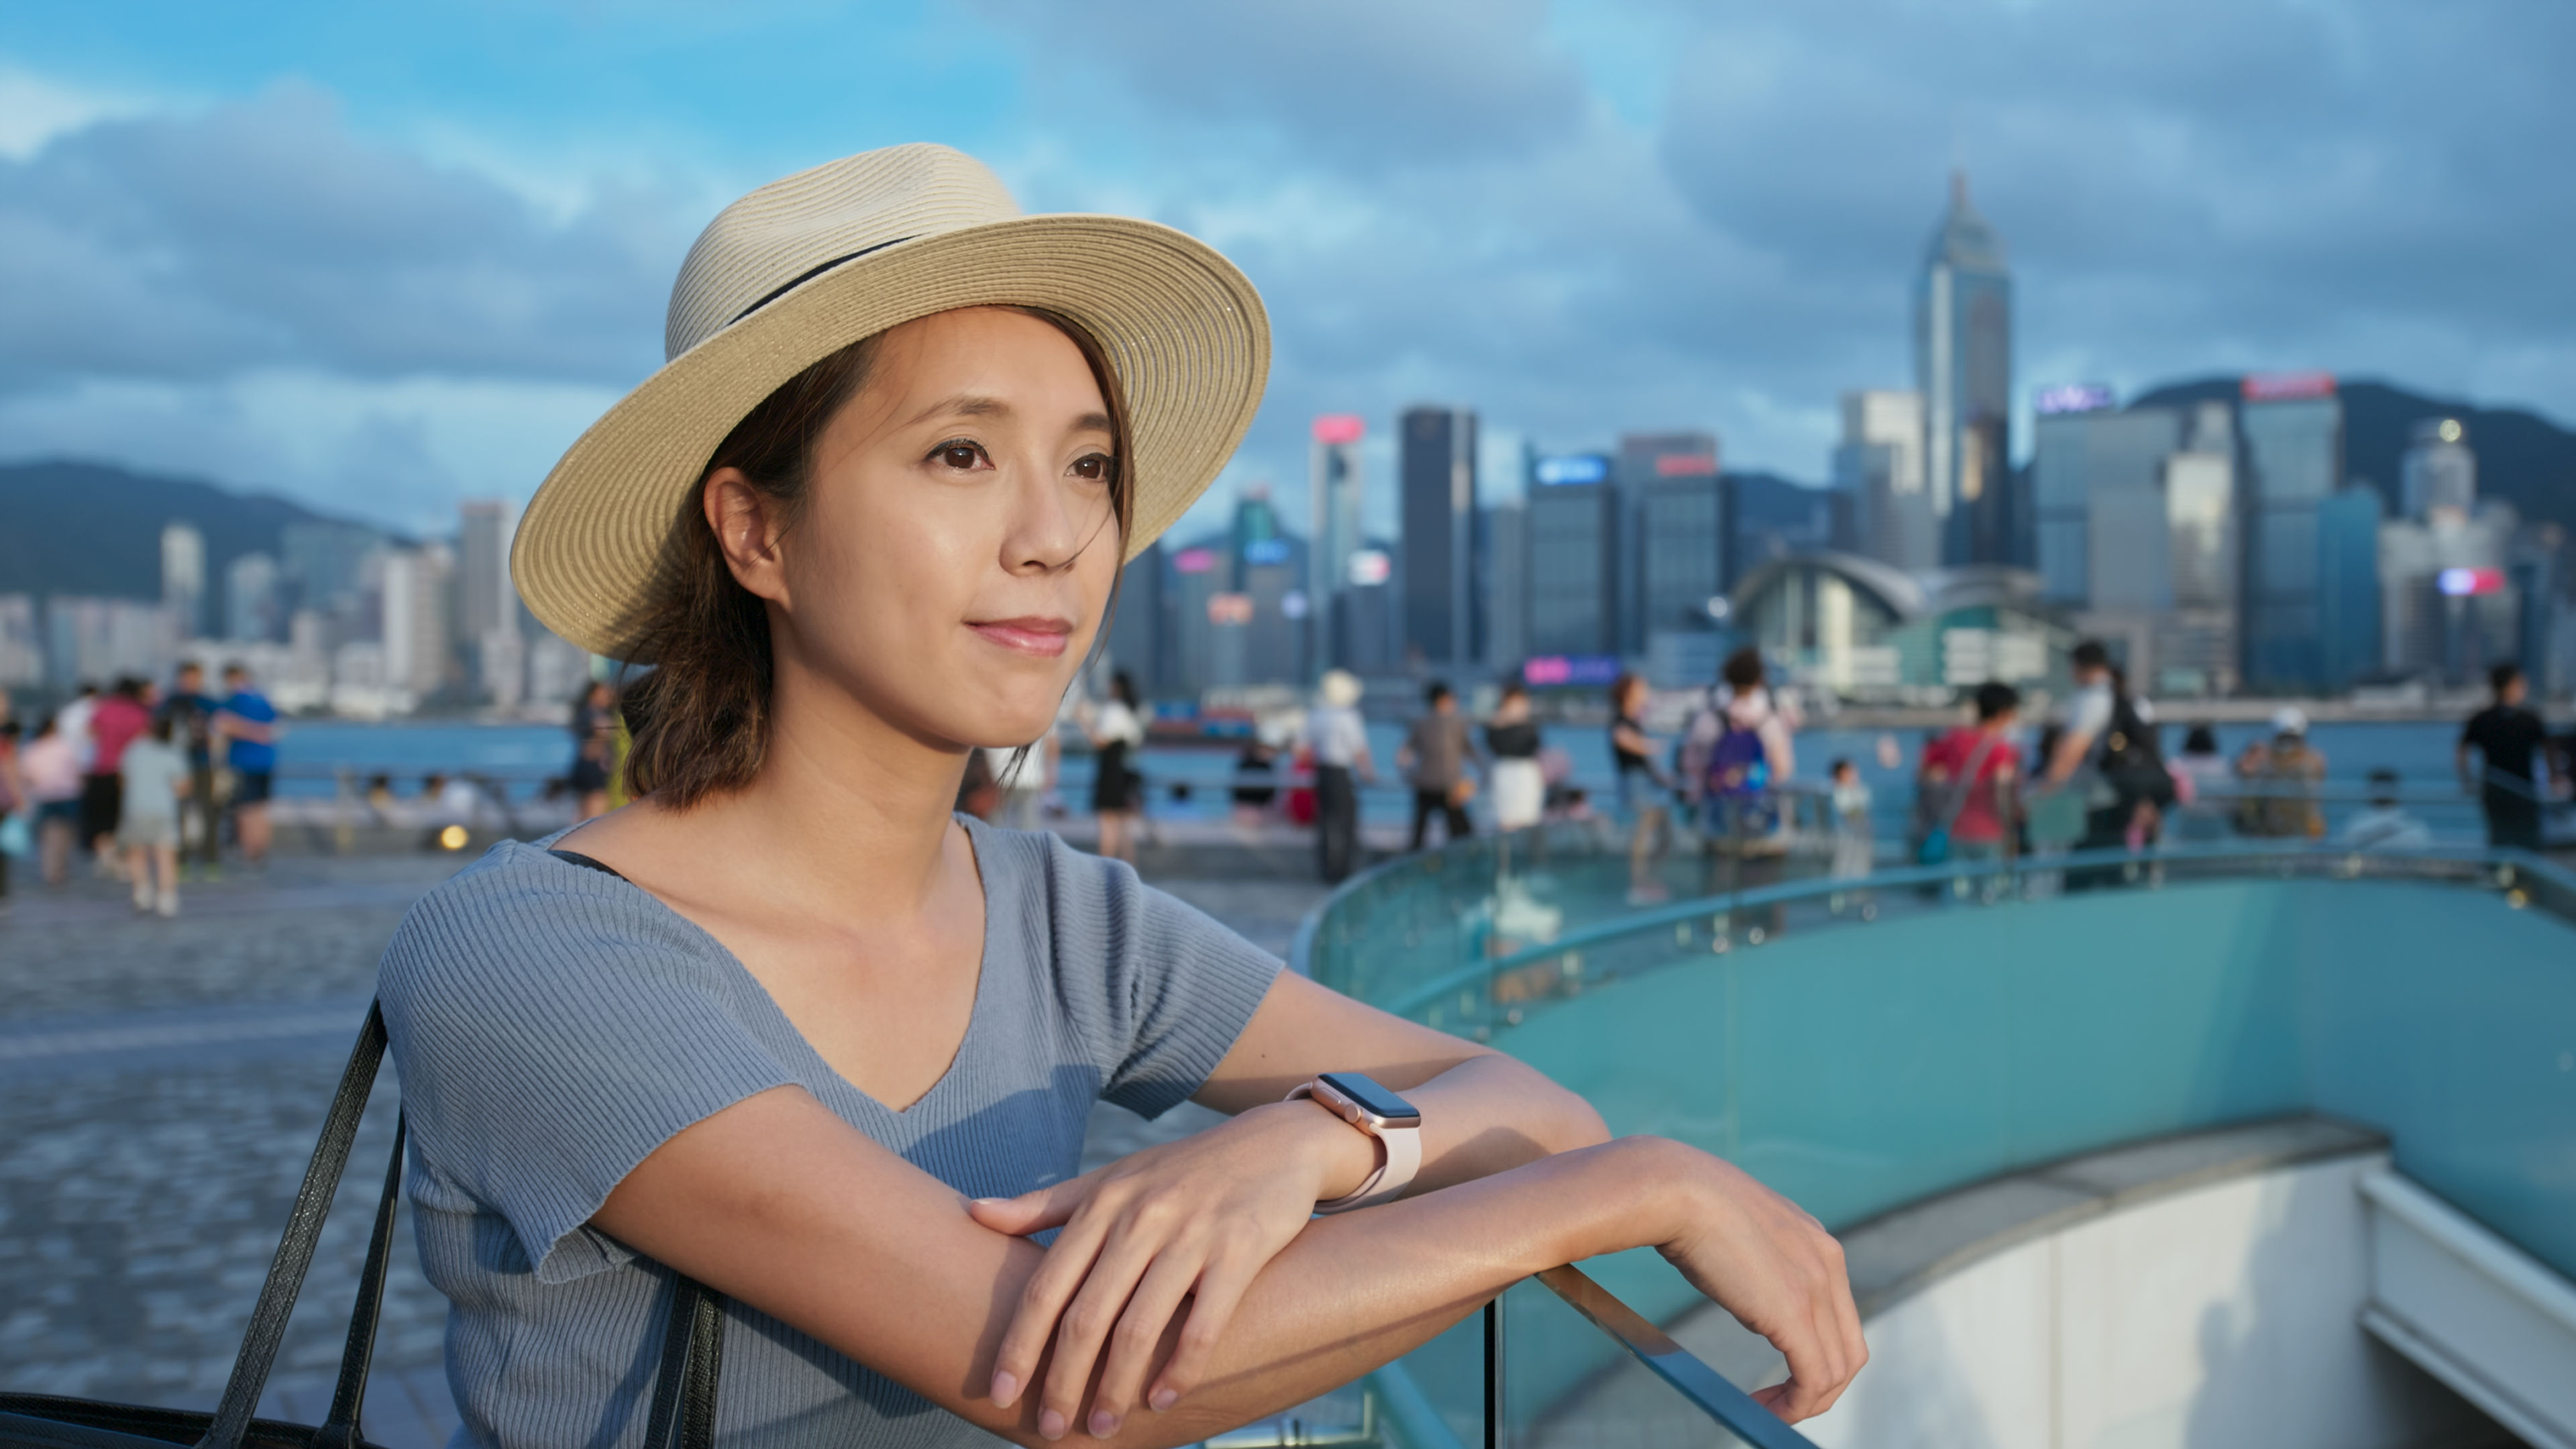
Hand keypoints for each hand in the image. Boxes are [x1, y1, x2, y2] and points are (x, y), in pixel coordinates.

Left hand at [972, 1100, 1375, 1438]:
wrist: (1275, 1143)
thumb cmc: (1181, 1171)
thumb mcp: (1112, 1179)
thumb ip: (1045, 1204)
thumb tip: (972, 1213)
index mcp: (1102, 1204)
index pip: (1045, 1286)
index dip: (1019, 1345)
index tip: (1000, 1394)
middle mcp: (1141, 1218)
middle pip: (1086, 1315)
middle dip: (1063, 1381)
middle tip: (1051, 1429)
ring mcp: (1191, 1234)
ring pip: (1140, 1327)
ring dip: (1116, 1387)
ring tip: (1104, 1427)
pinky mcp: (1240, 1249)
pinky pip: (1204, 1324)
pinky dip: (1180, 1368)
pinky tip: (1163, 1400)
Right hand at [1646, 1141, 1865, 1423]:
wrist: (1673, 1188)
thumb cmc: (1685, 1204)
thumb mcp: (1738, 1233)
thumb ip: (1757, 1265)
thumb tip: (1751, 1301)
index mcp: (1817, 1242)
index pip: (1840, 1316)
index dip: (1817, 1352)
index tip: (1783, 1371)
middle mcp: (1828, 1263)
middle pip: (1849, 1348)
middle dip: (1820, 1385)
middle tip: (1780, 1401)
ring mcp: (1815, 1287)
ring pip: (1838, 1369)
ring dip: (1806, 1401)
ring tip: (1767, 1410)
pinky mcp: (1794, 1313)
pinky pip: (1813, 1378)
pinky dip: (1795, 1404)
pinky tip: (1766, 1409)